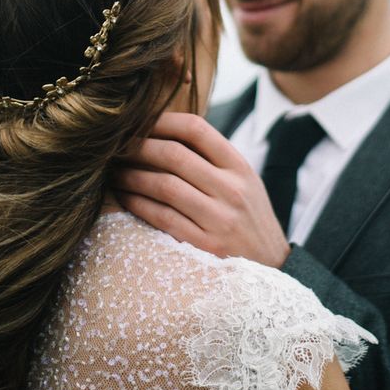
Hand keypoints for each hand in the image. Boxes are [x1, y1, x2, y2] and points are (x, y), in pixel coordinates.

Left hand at [114, 112, 289, 267]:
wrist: (273, 268)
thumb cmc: (249, 220)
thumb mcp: (245, 183)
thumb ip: (212, 160)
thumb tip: (163, 134)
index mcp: (240, 167)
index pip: (197, 130)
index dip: (161, 121)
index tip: (139, 123)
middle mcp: (232, 189)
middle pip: (174, 155)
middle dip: (138, 147)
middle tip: (116, 146)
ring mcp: (219, 219)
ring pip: (164, 185)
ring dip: (131, 176)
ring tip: (115, 172)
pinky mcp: (206, 246)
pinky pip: (163, 218)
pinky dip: (138, 204)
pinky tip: (125, 198)